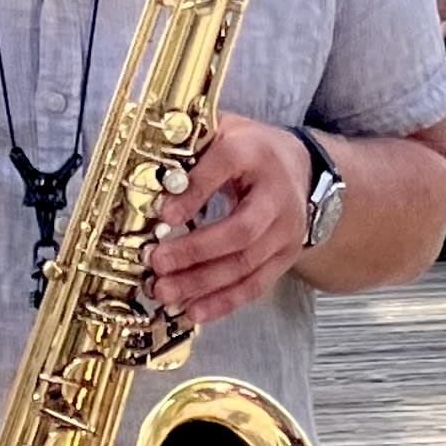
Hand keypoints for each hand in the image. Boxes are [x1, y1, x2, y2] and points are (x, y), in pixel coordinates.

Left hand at [148, 114, 314, 326]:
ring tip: (164, 291)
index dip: (195, 191)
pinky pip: (255, 285)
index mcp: (255, 152)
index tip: (164, 215)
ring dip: (202, 283)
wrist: (299, 169)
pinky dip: (223, 302)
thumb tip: (146, 172)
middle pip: (240, 230)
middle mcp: (276, 194)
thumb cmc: (249, 152)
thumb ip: (190, 147)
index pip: (226, 166)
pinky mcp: (285, 257)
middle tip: (157, 262)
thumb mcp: (223, 133)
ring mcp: (285, 231)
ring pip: (245, 264)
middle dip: (195, 250)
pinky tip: (194, 312)